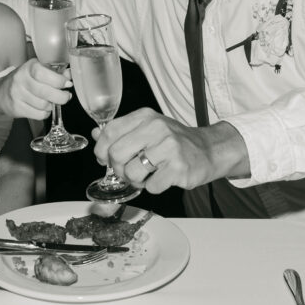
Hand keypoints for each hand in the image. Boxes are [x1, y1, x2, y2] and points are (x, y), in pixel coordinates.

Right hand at [0, 59, 71, 121]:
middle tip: (65, 96)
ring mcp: (17, 95)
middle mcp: (21, 80)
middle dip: (61, 97)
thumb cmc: (24, 80)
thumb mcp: (38, 72)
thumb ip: (55, 73)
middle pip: (46, 92)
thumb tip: (69, 75)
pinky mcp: (16, 108)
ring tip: (50, 101)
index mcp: (28, 67)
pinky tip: (43, 108)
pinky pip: (39, 115)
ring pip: (44, 105)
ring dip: (52, 105)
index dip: (59, 81)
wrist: (0, 93)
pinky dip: (45, 113)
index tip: (67, 84)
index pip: (44, 73)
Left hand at [93, 108, 249, 193]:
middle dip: (118, 169)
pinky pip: (151, 187)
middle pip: (116, 154)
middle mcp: (156, 128)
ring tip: (147, 176)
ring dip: (136, 181)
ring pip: (132, 173)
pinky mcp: (178, 168)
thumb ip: (121, 131)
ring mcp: (169, 148)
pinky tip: (162, 178)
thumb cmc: (174, 141)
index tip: (105, 159)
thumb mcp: (148, 128)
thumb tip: (95, 135)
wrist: (209, 150)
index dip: (102, 150)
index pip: (109, 132)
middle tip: (129, 171)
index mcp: (145, 117)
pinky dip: (153, 187)